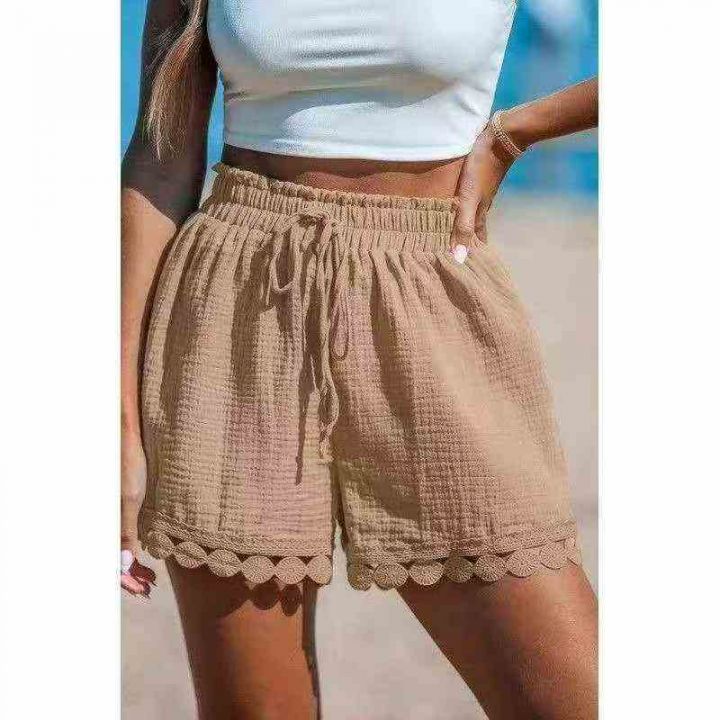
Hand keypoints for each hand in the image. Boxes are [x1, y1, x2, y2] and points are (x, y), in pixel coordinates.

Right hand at [121, 431, 154, 596]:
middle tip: (148, 588)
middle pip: (113, 557)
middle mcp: (107, 519)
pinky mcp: (122, 505)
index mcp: (105, 521)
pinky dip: (134, 548)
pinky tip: (147, 554)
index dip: (124, 580)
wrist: (126, 435)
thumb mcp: (129, 498)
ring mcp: (114, 513)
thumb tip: (123, 564)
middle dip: (129, 575)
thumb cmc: (128, 463)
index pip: (109, 561)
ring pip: (118, 548)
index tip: (142, 591)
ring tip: (149, 577)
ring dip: (132, 565)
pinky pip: (124, 533)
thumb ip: (124, 531)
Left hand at [450, 123, 517, 250]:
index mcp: (479, 213)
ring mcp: (482, 191)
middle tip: (461, 253)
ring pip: (473, 213)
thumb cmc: (481, 169)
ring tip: (458, 233)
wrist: (500, 138)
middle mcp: (481, 205)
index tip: (468, 268)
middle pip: (473, 227)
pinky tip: (461, 203)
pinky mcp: (480, 178)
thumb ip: (462, 226)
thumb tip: (459, 258)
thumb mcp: (469, 199)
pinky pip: (471, 199)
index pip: (475, 239)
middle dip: (468, 241)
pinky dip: (465, 207)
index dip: (472, 252)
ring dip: (465, 224)